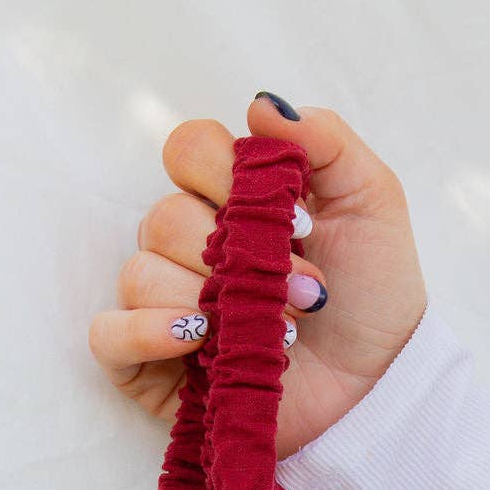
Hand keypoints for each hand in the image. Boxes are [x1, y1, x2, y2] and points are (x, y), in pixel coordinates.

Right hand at [89, 94, 427, 459]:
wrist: (381, 385)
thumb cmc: (373, 295)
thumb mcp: (371, 201)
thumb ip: (325, 140)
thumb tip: (260, 105)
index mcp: (229, 198)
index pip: (187, 150)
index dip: (225, 174)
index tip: (293, 217)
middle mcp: (187, 245)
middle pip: (165, 216)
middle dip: (238, 257)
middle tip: (305, 291)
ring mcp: (163, 303)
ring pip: (141, 272)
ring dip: (211, 301)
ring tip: (276, 331)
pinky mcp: (148, 364)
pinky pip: (108, 333)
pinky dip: (145, 330)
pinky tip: (196, 337)